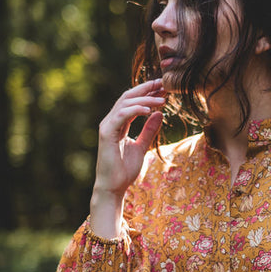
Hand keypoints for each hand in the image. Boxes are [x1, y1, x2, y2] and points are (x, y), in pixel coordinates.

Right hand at [90, 80, 165, 236]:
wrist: (113, 188)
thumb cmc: (124, 170)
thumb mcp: (142, 147)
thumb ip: (149, 130)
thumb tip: (159, 113)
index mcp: (118, 123)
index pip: (132, 101)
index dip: (147, 92)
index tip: (164, 87)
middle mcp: (111, 121)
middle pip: (128, 97)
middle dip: (146, 88)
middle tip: (164, 83)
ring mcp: (107, 126)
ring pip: (125, 103)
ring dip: (145, 98)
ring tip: (162, 98)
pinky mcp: (106, 134)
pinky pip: (121, 115)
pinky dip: (135, 109)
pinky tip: (149, 109)